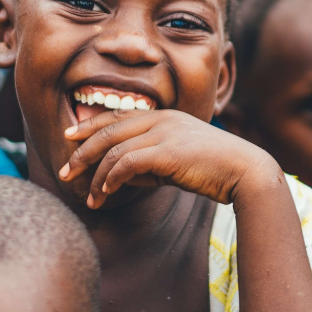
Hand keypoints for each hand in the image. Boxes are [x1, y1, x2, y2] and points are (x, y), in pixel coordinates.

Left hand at [59, 109, 278, 207]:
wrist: (246, 171)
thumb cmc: (213, 169)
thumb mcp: (175, 162)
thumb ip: (148, 163)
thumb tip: (117, 175)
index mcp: (164, 116)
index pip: (117, 117)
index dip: (89, 126)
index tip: (69, 137)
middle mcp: (161, 119)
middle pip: (108, 130)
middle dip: (82, 151)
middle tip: (65, 170)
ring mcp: (164, 133)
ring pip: (114, 150)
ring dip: (96, 175)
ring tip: (88, 196)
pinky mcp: (167, 152)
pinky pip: (127, 163)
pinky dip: (111, 178)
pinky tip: (105, 192)